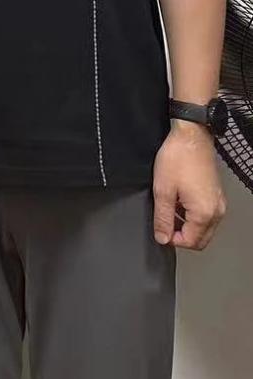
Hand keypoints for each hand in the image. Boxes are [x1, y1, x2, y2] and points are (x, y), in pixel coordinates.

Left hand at [153, 122, 225, 249]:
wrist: (191, 136)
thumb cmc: (178, 158)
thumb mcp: (163, 190)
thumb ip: (162, 218)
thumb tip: (162, 238)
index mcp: (204, 214)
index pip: (190, 242)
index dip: (172, 239)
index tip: (160, 229)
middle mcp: (217, 212)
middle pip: (200, 239)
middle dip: (181, 235)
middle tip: (164, 221)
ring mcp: (219, 204)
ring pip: (204, 228)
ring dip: (187, 225)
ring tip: (170, 207)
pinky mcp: (216, 196)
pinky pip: (206, 216)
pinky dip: (193, 215)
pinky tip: (179, 201)